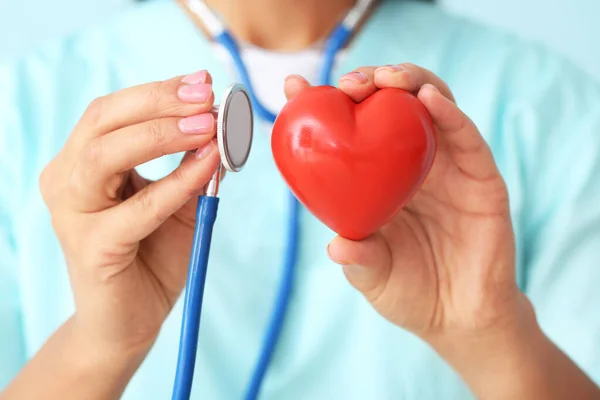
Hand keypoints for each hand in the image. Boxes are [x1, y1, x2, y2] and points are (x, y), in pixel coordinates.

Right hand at [40, 70, 220, 355]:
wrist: (130, 322)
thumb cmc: (152, 257)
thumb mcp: (178, 203)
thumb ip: (193, 166)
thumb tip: (223, 126)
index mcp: (82, 164)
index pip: (113, 111)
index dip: (157, 91)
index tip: (202, 81)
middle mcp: (67, 181)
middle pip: (103, 121)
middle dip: (158, 102)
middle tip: (206, 96)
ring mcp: (73, 214)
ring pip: (105, 155)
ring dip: (161, 133)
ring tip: (209, 125)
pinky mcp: (91, 248)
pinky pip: (137, 208)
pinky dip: (176, 182)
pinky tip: (208, 165)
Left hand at [284, 64, 530, 340]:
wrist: (460, 320)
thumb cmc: (411, 293)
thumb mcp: (373, 276)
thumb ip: (358, 259)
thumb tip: (336, 246)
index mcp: (379, 180)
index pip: (349, 133)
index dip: (322, 106)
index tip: (294, 87)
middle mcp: (410, 165)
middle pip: (391, 107)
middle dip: (370, 83)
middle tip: (347, 85)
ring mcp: (447, 168)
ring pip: (431, 106)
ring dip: (409, 82)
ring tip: (386, 79)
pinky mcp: (481, 178)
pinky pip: (467, 138)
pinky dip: (450, 113)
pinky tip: (428, 99)